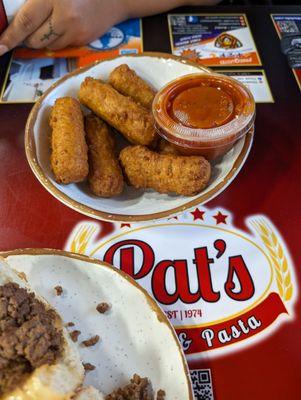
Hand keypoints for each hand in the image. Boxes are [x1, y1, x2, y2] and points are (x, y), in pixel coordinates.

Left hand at [0, 0, 126, 54]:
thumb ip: (38, 0)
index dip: (10, 36)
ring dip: (42, 39)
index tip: (0, 46)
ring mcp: (76, 32)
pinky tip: (64, 26)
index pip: (26, 21)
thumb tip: (20, 18)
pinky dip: (57, 39)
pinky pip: (61, 46)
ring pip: (47, 46)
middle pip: (34, 39)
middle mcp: (65, 18)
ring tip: (50, 24)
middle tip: (27, 30)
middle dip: (26, 38)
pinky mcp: (83, 41)